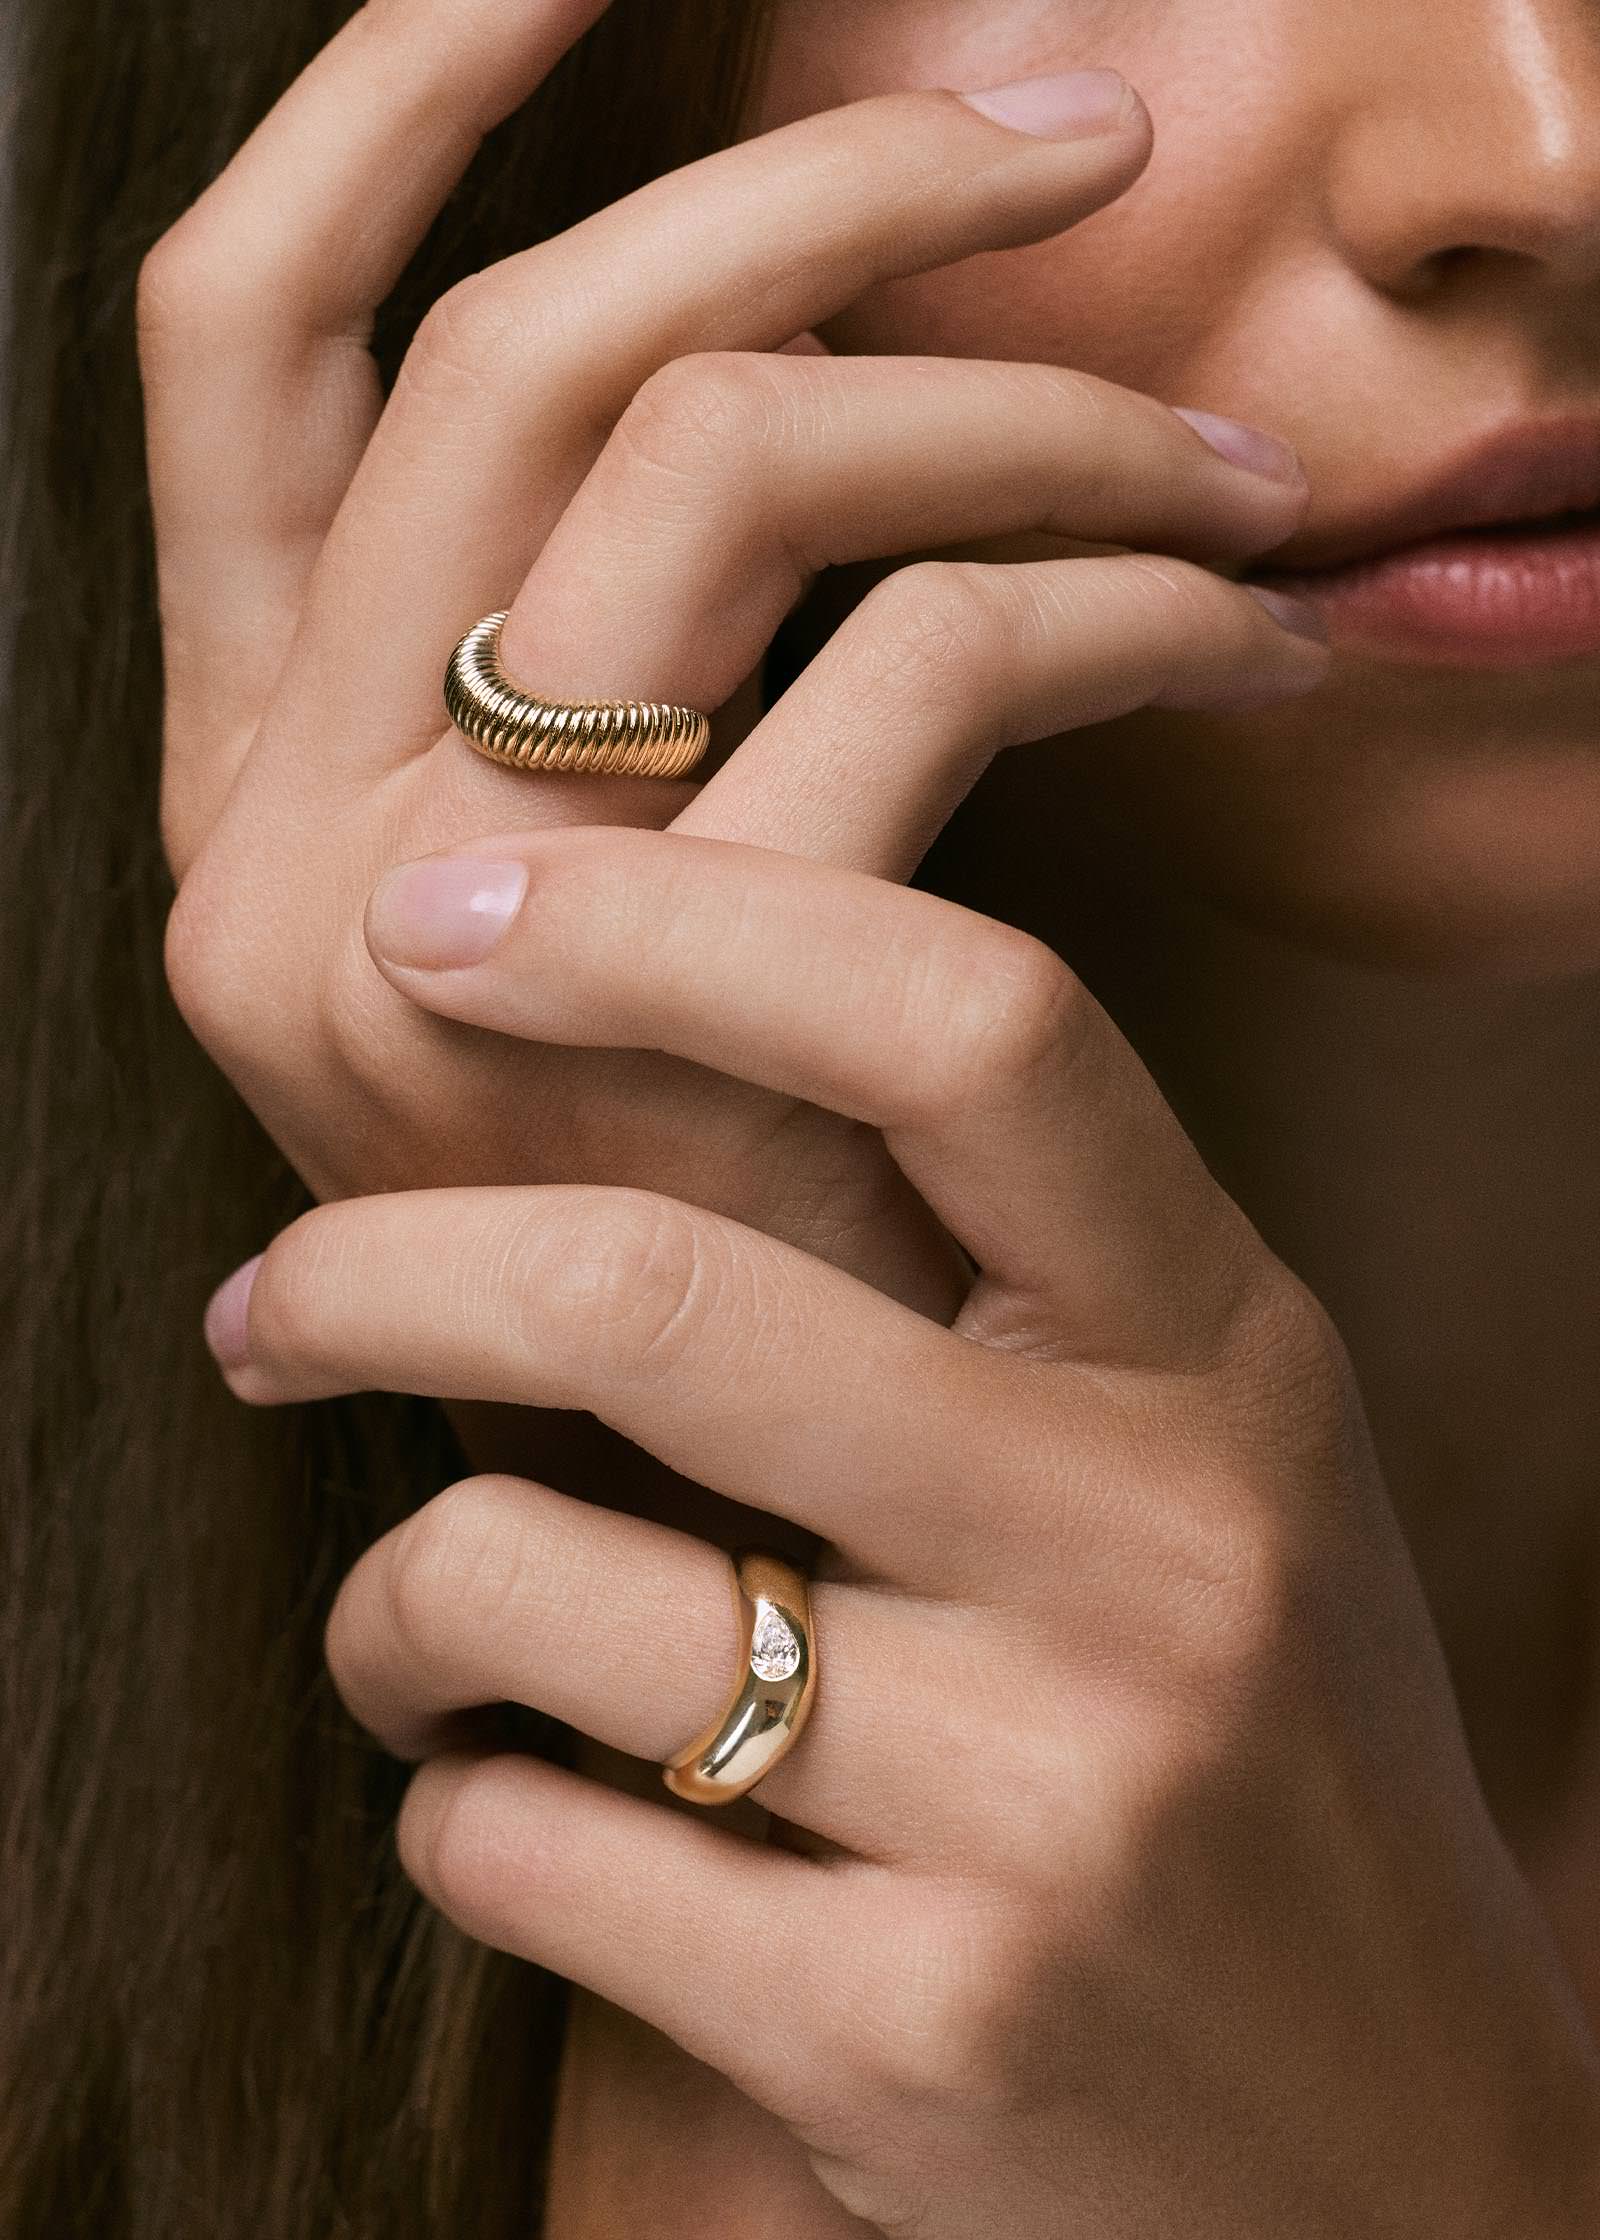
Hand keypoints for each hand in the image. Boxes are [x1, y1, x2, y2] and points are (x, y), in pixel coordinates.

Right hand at [145, 0, 1323, 1330]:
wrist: (737, 1513)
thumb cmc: (696, 1185)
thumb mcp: (571, 921)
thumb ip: (577, 667)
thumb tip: (763, 361)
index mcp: (238, 777)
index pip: (238, 337)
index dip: (400, 92)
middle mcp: (288, 831)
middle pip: (529, 340)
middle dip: (831, 186)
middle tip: (1081, 136)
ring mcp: (462, 925)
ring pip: (733, 450)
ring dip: (1030, 395)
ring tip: (1224, 456)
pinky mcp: (683, 1009)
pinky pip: (930, 660)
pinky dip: (1123, 596)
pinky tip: (1236, 636)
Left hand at [207, 832, 1599, 2239]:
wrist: (1399, 2149)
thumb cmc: (1251, 1749)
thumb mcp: (1216, 1469)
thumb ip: (1001, 1297)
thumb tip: (630, 1103)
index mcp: (1223, 1359)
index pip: (965, 1030)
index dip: (668, 929)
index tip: (447, 922)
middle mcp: (1152, 1551)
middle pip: (650, 1297)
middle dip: (371, 1274)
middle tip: (268, 1308)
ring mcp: (1040, 1807)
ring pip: (530, 1586)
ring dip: (385, 1602)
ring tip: (400, 1632)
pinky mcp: (912, 2035)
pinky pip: (523, 1850)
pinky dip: (451, 1810)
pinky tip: (516, 1809)